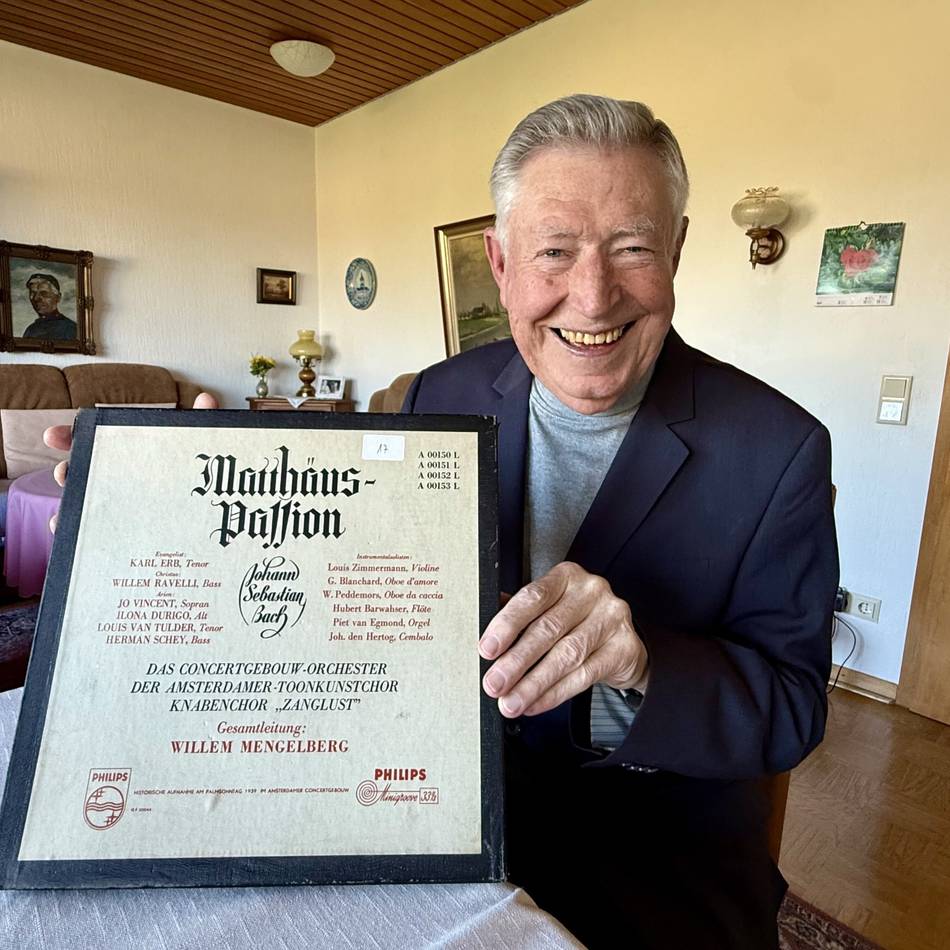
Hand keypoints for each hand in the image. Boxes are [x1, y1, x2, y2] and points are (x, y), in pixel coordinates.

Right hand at [44, 392, 218, 531]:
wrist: (216, 522)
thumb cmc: (200, 479)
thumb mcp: (202, 450)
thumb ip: (203, 424)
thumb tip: (205, 399)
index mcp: (134, 456)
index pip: (96, 441)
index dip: (72, 437)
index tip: (52, 436)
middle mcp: (120, 481)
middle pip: (84, 474)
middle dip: (67, 473)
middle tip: (65, 474)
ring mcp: (118, 509)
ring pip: (84, 507)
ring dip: (70, 509)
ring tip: (63, 515)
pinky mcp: (121, 537)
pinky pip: (92, 537)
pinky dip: (78, 537)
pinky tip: (73, 538)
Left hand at [478, 561, 648, 717]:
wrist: (623, 643)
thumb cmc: (578, 622)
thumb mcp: (551, 609)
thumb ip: (521, 616)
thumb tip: (486, 634)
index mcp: (567, 577)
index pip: (533, 597)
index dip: (507, 625)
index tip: (488, 649)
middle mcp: (592, 592)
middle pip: (547, 629)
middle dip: (516, 661)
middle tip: (495, 683)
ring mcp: (612, 618)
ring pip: (566, 656)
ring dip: (533, 684)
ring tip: (511, 701)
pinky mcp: (624, 648)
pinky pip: (584, 675)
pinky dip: (555, 693)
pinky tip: (536, 703)